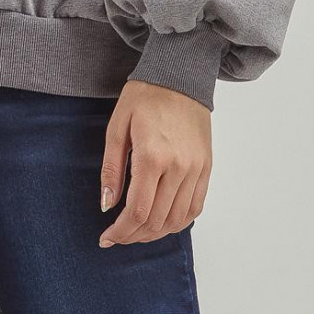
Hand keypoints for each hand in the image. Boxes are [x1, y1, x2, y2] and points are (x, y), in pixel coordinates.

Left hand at [98, 80, 211, 245]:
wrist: (180, 75)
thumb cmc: (145, 96)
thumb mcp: (117, 126)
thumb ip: (111, 169)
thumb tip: (106, 206)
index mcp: (152, 156)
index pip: (138, 211)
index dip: (121, 231)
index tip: (106, 237)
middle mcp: (178, 167)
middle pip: (157, 220)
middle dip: (134, 235)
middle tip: (118, 236)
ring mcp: (196, 169)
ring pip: (177, 219)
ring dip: (155, 233)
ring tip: (137, 232)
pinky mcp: (206, 167)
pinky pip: (195, 207)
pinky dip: (178, 222)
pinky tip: (162, 222)